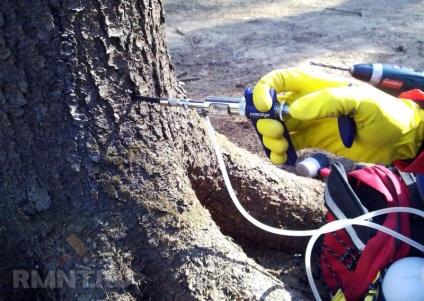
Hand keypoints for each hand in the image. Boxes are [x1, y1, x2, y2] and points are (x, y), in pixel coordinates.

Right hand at [253, 69, 423, 163]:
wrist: (399, 140)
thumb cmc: (385, 114)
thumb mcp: (362, 102)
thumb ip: (328, 102)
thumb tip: (294, 112)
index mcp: (315, 87)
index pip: (280, 80)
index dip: (264, 90)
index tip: (263, 107)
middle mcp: (307, 103)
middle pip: (272, 108)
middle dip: (266, 122)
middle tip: (277, 134)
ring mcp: (308, 123)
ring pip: (276, 128)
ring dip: (271, 139)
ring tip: (281, 151)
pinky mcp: (312, 141)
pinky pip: (288, 146)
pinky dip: (281, 154)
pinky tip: (285, 159)